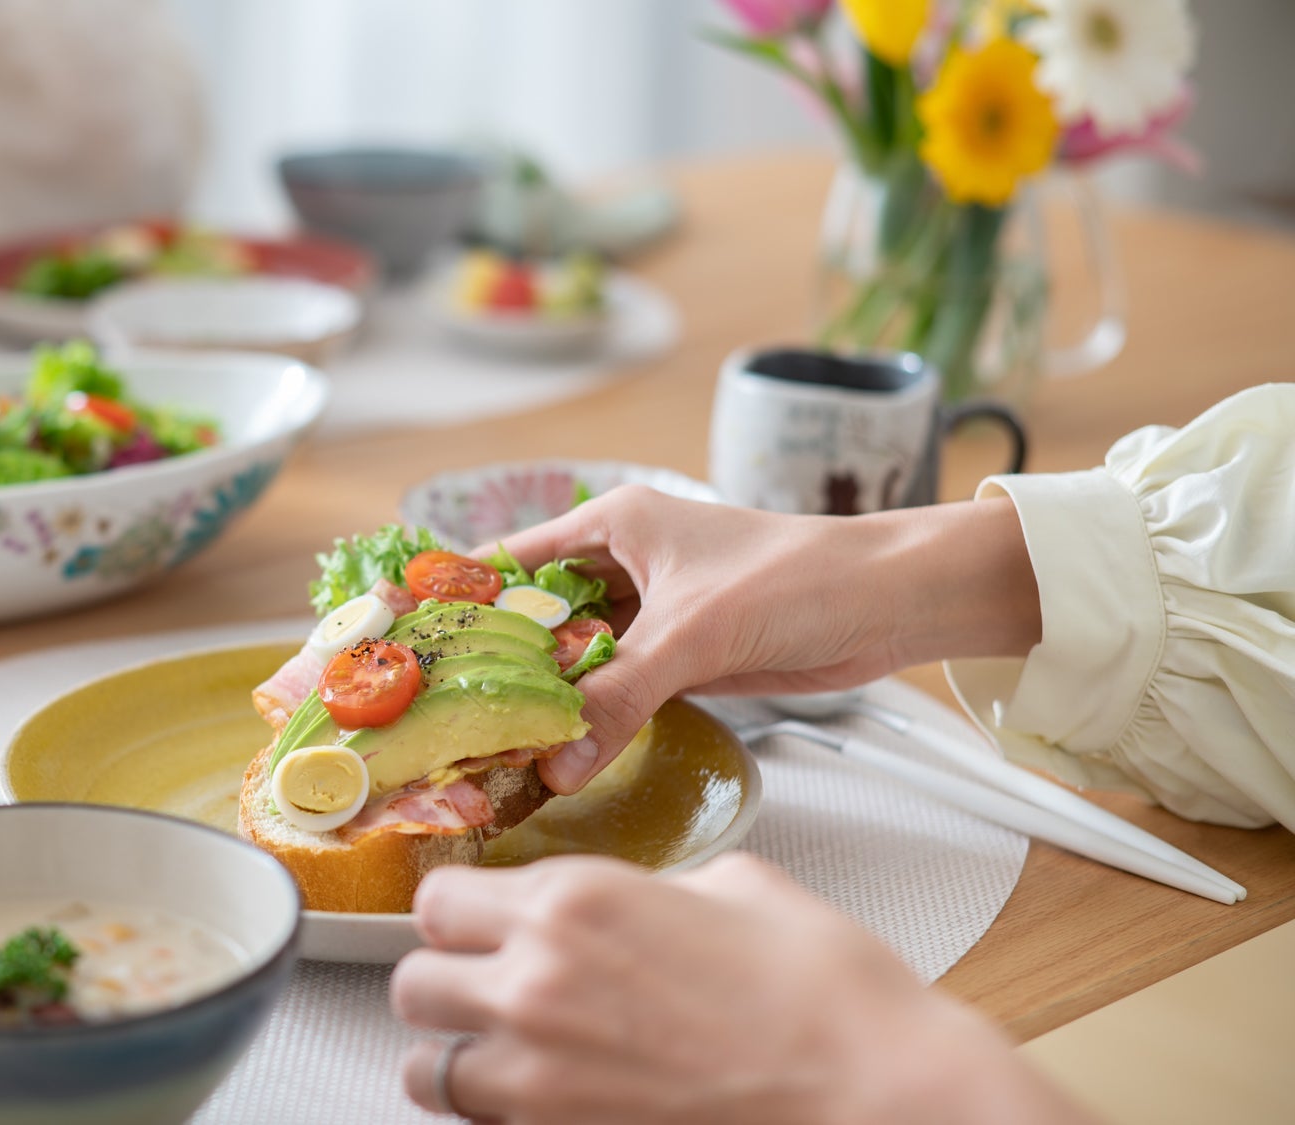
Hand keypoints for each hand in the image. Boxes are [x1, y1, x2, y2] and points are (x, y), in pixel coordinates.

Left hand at [391, 854, 1090, 1124]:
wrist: (880, 1099)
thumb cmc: (829, 999)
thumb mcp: (737, 887)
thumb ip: (647, 886)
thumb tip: (628, 899)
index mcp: (573, 901)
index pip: (439, 900)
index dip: (461, 914)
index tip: (480, 923)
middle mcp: (538, 985)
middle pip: (413, 984)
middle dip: (447, 983)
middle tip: (489, 988)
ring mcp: (541, 1077)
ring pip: (427, 1068)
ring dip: (459, 1056)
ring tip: (506, 1053)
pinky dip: (496, 1114)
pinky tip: (547, 1097)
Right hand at [492, 487, 1041, 792]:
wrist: (890, 604)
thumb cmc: (802, 576)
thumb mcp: (695, 632)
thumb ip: (621, 695)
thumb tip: (558, 761)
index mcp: (615, 523)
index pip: (513, 561)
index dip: (462, 599)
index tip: (412, 643)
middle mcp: (624, 564)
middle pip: (537, 616)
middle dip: (496, 661)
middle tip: (442, 709)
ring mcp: (650, 615)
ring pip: (574, 658)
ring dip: (543, 695)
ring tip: (488, 738)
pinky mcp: (678, 658)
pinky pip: (613, 689)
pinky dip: (587, 716)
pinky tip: (554, 747)